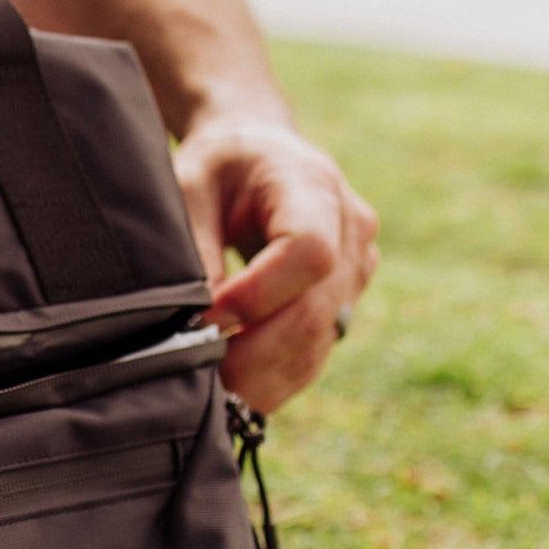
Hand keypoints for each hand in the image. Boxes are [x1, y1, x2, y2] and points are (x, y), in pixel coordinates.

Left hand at [173, 117, 378, 412]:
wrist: (259, 156)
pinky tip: (235, 390)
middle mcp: (352, 230)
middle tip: (196, 374)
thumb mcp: (190, 189)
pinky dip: (274, 379)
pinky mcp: (346, 301)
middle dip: (253, 353)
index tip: (205, 316)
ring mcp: (358, 270)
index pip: (309, 253)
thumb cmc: (219, 168)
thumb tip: (196, 321)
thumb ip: (195, 249)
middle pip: (316, 311)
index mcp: (313, 186)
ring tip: (210, 392)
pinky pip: (316, 352)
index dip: (258, 296)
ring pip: (319, 343)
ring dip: (263, 377)